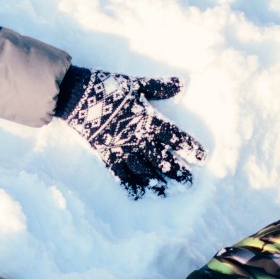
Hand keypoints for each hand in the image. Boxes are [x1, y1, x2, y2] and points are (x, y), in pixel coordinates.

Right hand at [56, 67, 205, 198]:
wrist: (77, 97)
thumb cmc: (107, 87)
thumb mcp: (136, 84)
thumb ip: (158, 87)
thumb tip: (182, 83)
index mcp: (147, 119)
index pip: (173, 136)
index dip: (188, 147)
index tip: (202, 158)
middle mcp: (137, 138)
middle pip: (161, 159)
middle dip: (176, 172)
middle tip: (189, 183)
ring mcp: (121, 148)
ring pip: (143, 170)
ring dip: (156, 182)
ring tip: (167, 192)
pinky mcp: (106, 154)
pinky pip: (120, 174)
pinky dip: (130, 186)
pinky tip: (139, 195)